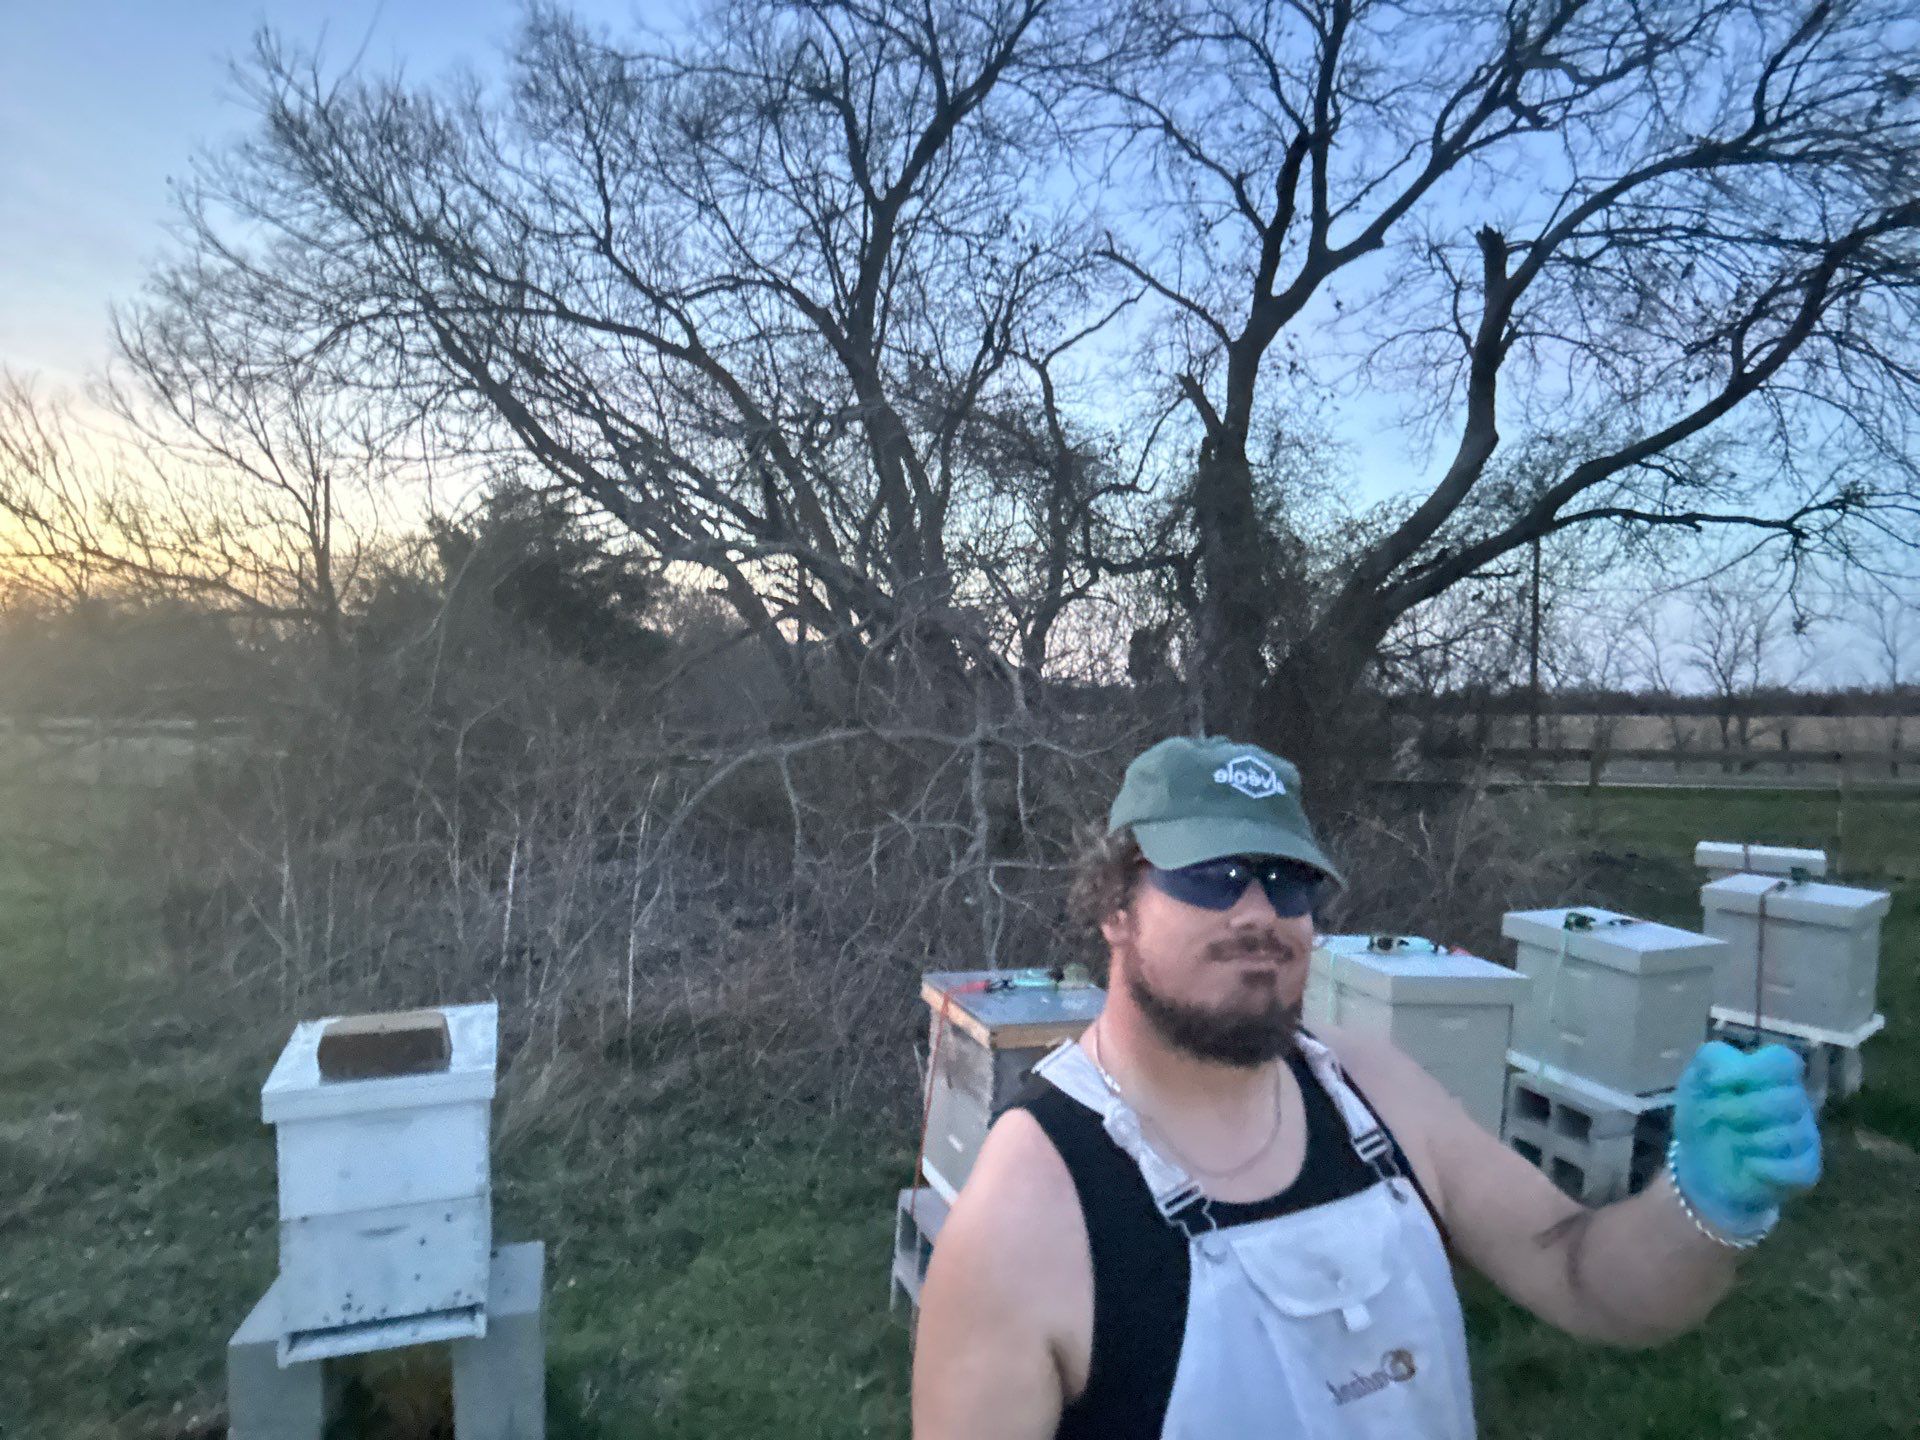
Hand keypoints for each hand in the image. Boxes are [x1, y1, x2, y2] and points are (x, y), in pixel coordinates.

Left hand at [1670, 1041, 1820, 1238]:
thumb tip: (1733, 1063)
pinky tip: (1749, 1165)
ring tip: (1731, 1142)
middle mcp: (1795, 1103)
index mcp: (1772, 1076)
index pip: (1784, 1061)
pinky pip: (1801, 1168)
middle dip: (1744, 1109)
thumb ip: (1712, 1059)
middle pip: (1790, 1098)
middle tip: (1715, 1116)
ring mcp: (1804, 1136)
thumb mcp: (1696, 1080)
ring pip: (1795, 1133)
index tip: (1715, 1083)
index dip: (1752, 1070)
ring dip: (1752, 1139)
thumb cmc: (1703, 1115)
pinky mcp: (1805, 1169)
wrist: (1699, 1163)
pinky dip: (1769, 1168)